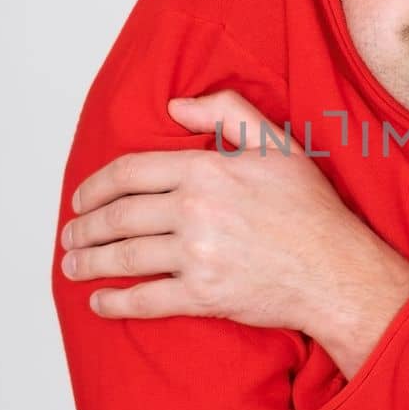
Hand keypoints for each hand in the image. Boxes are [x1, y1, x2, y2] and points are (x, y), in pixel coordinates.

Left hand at [59, 89, 408, 343]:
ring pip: (124, 257)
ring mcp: (198, 256)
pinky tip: (99, 301)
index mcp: (207, 170)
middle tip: (71, 235)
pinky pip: (146, 300)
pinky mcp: (204, 296)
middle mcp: (196, 211)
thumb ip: (226, 111)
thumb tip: (175, 107)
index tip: (81, 198)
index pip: (130, 173)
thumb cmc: (310, 209)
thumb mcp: (277, 144)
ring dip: (89, 262)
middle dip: (84, 227)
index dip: (95, 186)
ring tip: (73, 264)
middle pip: (118, 217)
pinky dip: (115, 302)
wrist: (337, 270)